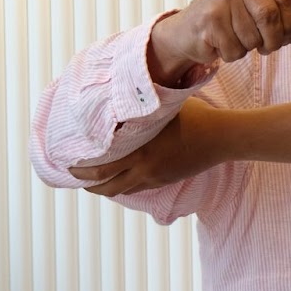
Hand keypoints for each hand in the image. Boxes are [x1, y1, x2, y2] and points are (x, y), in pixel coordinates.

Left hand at [70, 99, 230, 196]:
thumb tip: (120, 99)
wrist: (221, 138)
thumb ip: (141, 110)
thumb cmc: (194, 116)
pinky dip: (125, 185)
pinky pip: (139, 188)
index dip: (82, 172)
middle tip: (76, 178)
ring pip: (124, 191)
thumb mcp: (162, 110)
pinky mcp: (166, 180)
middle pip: (108, 187)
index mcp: (141, 152)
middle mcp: (146, 170)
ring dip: (106, 188)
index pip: (101, 169)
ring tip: (95, 181)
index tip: (69, 166)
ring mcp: (157, 178)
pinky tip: (121, 178)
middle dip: (89, 185)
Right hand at [149, 0, 290, 82]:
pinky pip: (235, 49)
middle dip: (273, 40)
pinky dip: (233, 54)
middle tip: (267, 46)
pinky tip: (222, 43)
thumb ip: (275, 5)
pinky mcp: (209, 19)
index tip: (287, 36)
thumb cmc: (226, 15)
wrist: (186, 28)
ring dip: (249, 47)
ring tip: (236, 38)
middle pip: (270, 16)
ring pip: (253, 36)